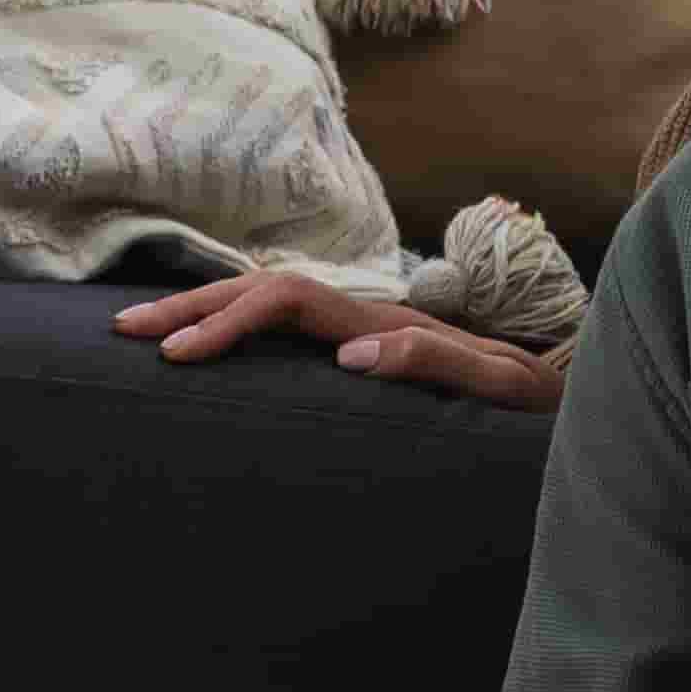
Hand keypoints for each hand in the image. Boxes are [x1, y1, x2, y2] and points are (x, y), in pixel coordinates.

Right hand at [111, 267, 564, 409]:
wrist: (567, 397)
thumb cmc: (534, 401)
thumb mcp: (498, 388)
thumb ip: (434, 363)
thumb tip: (351, 355)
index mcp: (386, 324)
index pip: (290, 301)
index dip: (230, 320)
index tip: (179, 353)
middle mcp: (368, 317)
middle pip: (264, 290)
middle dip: (193, 307)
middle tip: (123, 332)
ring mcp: (364, 329)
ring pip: (270, 301)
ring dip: (206, 311)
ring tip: (143, 333)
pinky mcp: (364, 348)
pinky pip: (288, 327)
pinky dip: (237, 325)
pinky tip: (205, 344)